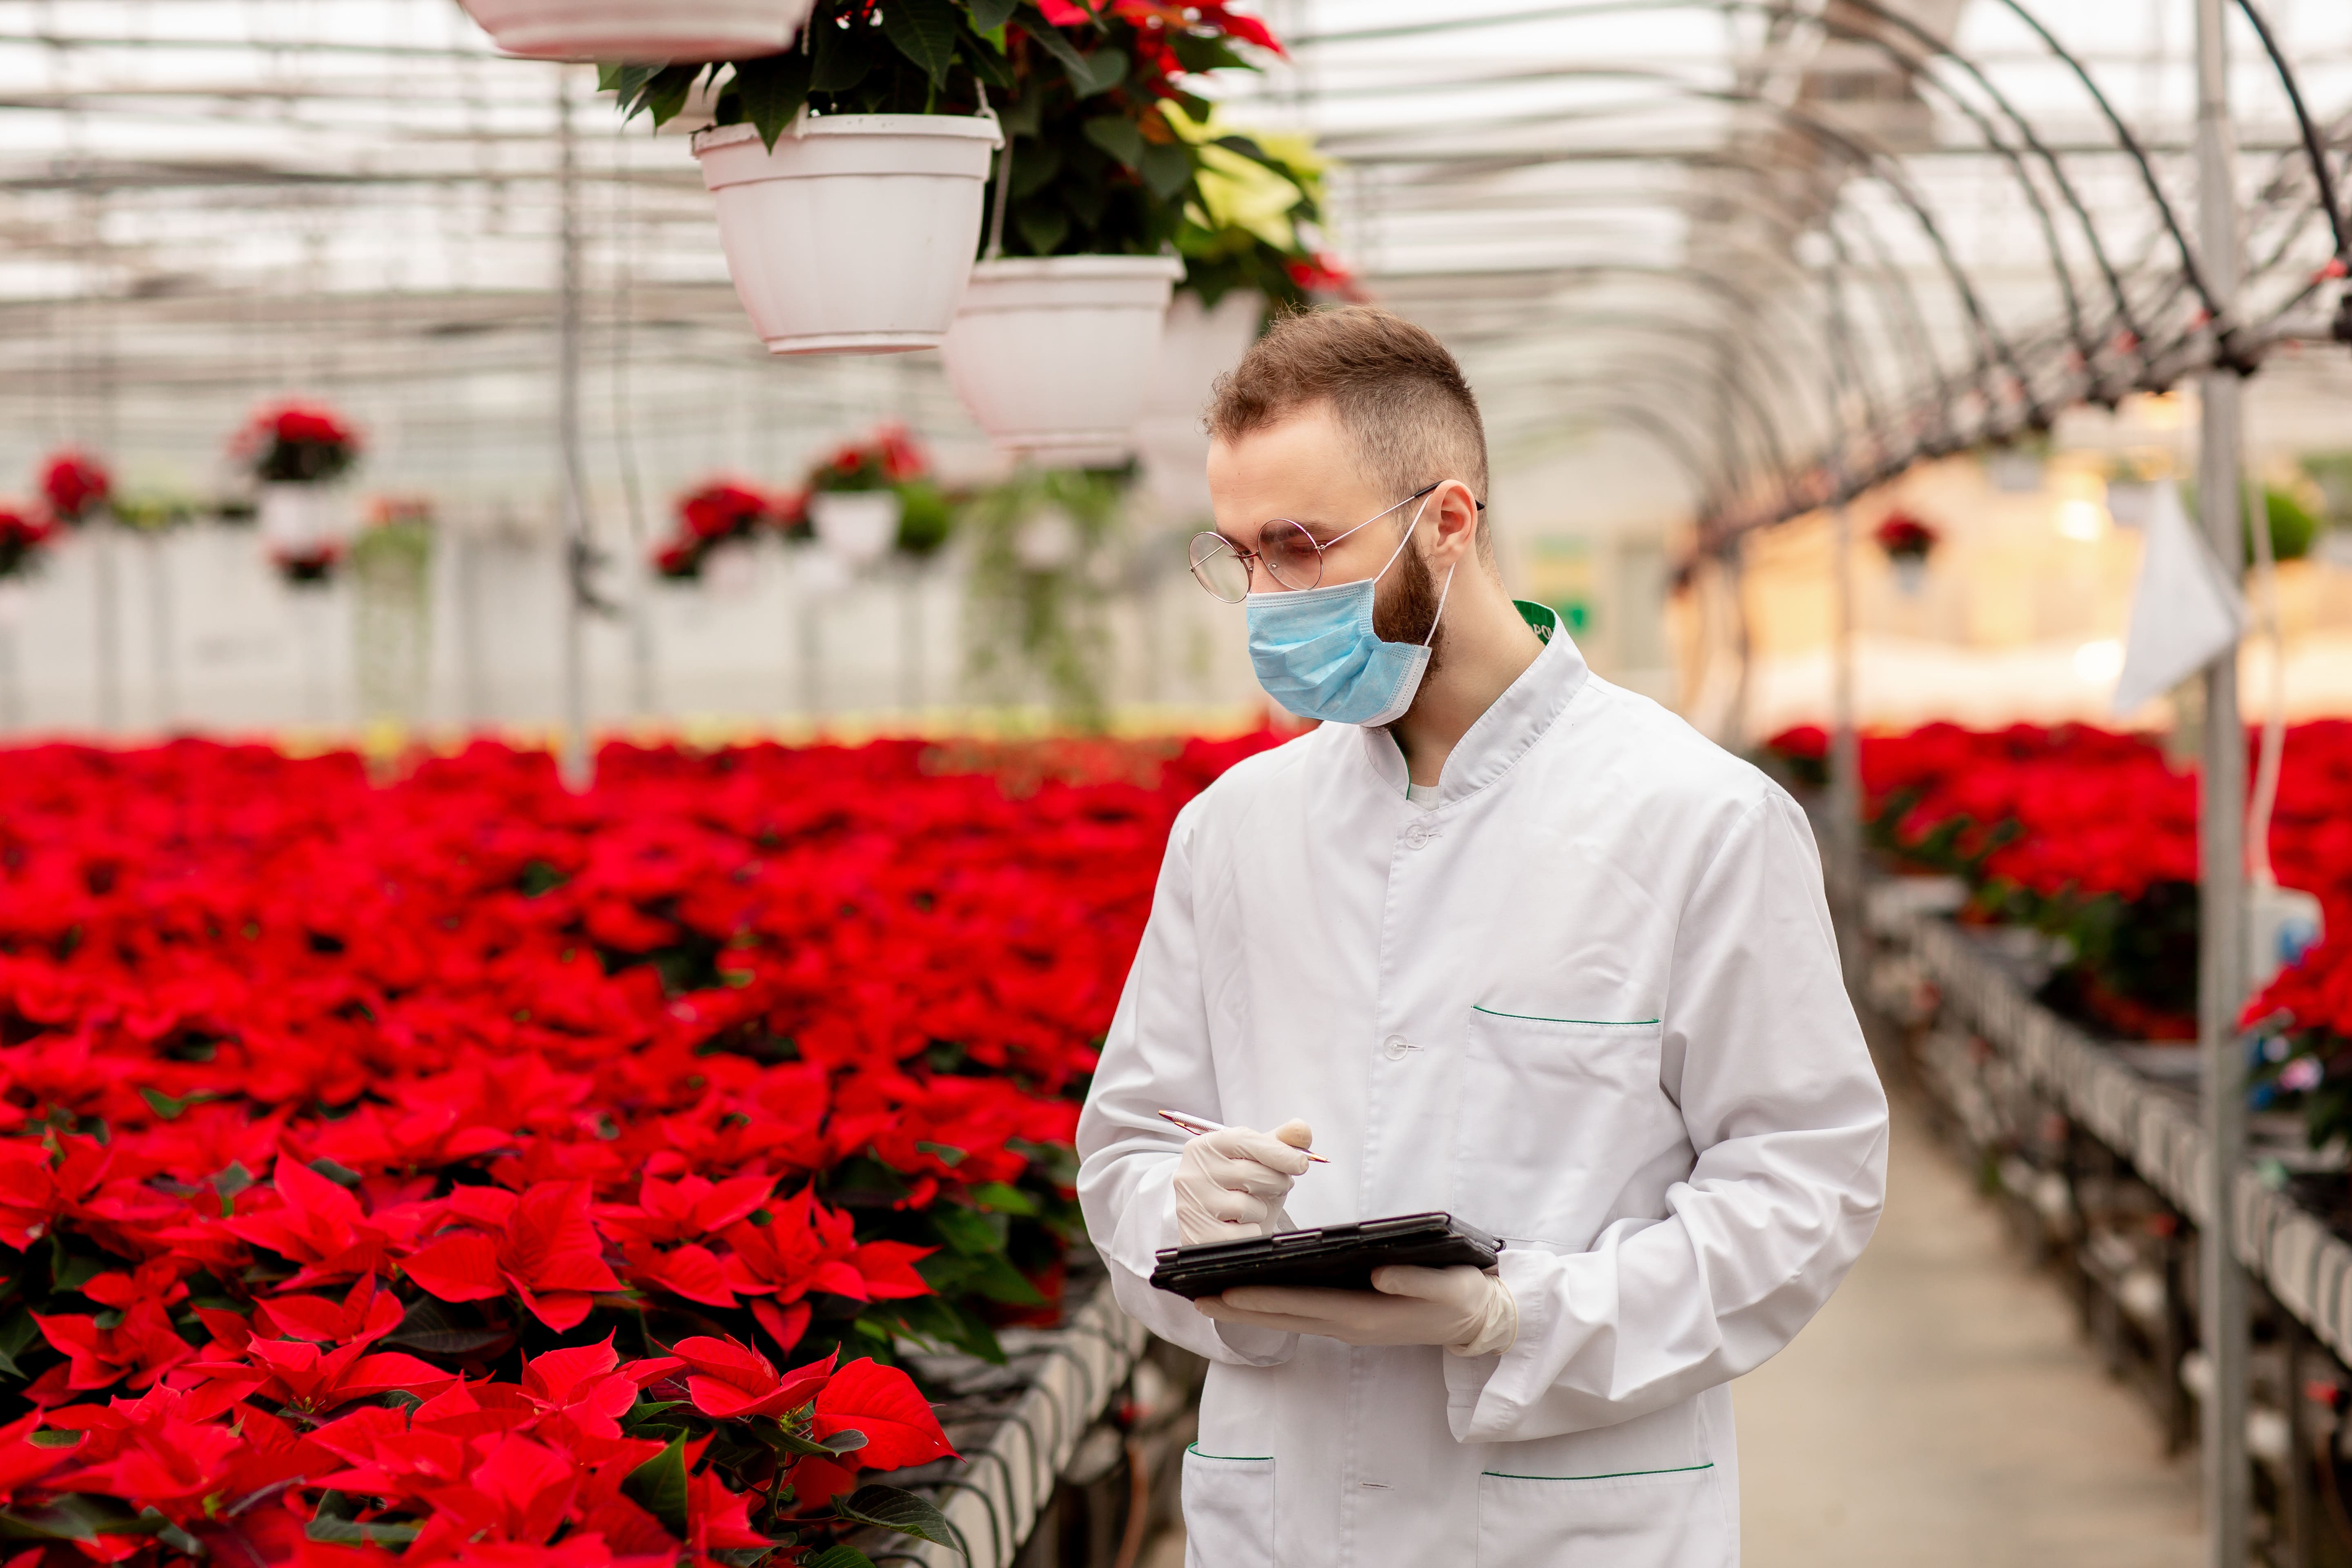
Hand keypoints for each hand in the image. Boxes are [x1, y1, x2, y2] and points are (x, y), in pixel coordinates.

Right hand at [1173, 1119, 1314, 1244]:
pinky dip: (1252, 1232)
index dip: (1277, 1151)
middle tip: (1276, 1187)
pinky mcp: (1200, 1235)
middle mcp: (1192, 1173)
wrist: (1214, 1227)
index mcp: (1204, 1147)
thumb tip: (1301, 1128)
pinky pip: (1244, 1234)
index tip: (1300, 1163)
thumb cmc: (1237, 1190)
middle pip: (1251, 1174)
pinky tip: (1240, 1227)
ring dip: (1261, 1211)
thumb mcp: (1256, 1162)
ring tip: (1250, 1210)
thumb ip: (1279, 1142)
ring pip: (1247, 1206)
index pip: (1244, 1140)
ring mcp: (1193, 1205)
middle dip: (1276, 1183)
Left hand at [1194, 1264, 1517, 1356]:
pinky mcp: (1350, 1319)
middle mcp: (1349, 1325)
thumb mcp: (1448, 1287)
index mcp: (1366, 1315)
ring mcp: (1348, 1325)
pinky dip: (1272, 1306)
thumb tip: (1379, 1275)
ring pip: (1288, 1317)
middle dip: (1238, 1306)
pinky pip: (1302, 1314)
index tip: (1223, 1290)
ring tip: (1210, 1295)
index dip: (1262, 1298)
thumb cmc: (1461, 1296)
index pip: (1302, 1306)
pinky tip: (1252, 1293)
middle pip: (1283, 1316)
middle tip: (1194, 1296)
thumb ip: (1415, 1282)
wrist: (1478, 1320)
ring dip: (1249, 1308)